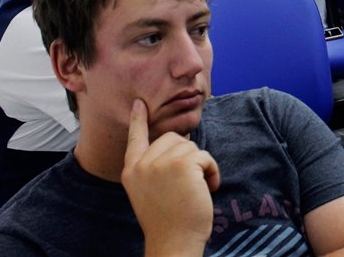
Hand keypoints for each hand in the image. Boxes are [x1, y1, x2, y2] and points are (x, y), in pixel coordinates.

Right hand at [122, 99, 218, 253]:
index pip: (134, 139)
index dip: (139, 119)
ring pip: (191, 146)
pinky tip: (207, 189)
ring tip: (196, 189)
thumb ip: (155, 167)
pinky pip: (205, 156)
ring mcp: (161, 162)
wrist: (173, 240)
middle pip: (172, 138)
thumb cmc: (168, 219)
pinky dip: (212, 171)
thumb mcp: (150, 190)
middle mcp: (142, 164)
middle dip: (187, 155)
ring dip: (201, 166)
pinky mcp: (182, 163)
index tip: (140, 102)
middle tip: (188, 181)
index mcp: (131, 171)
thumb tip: (180, 140)